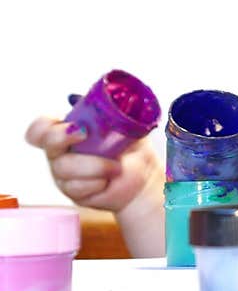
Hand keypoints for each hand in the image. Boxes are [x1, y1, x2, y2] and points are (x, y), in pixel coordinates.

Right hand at [24, 116, 162, 213]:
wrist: (143, 177)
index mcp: (68, 131)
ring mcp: (63, 174)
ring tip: (117, 166)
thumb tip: (116, 99)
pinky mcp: (73, 192)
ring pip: (65, 168)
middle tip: (86, 135)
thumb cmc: (131, 149)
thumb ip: (115, 112)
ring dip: (96, 165)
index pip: (40, 127)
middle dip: (63, 138)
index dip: (47, 126)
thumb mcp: (127, 126)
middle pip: (47, 143)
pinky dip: (99, 182)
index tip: (78, 126)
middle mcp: (60, 152)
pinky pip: (77, 187)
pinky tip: (108, 180)